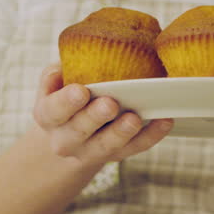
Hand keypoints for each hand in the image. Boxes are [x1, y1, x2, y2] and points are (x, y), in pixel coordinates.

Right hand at [32, 64, 173, 167]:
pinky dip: (151, 135)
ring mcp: (92, 151)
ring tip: (134, 118)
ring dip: (122, 132)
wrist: (69, 139)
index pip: (54, 110)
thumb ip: (56, 73)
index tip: (80, 91)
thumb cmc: (64, 100)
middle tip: (110, 104)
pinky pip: (135, 148)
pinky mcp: (117, 155)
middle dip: (96, 117)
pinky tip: (165, 121)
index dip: (66, 102)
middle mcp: (66, 139)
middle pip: (80, 130)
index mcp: (48, 116)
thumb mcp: (53, 86)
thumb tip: (68, 58)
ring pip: (107, 145)